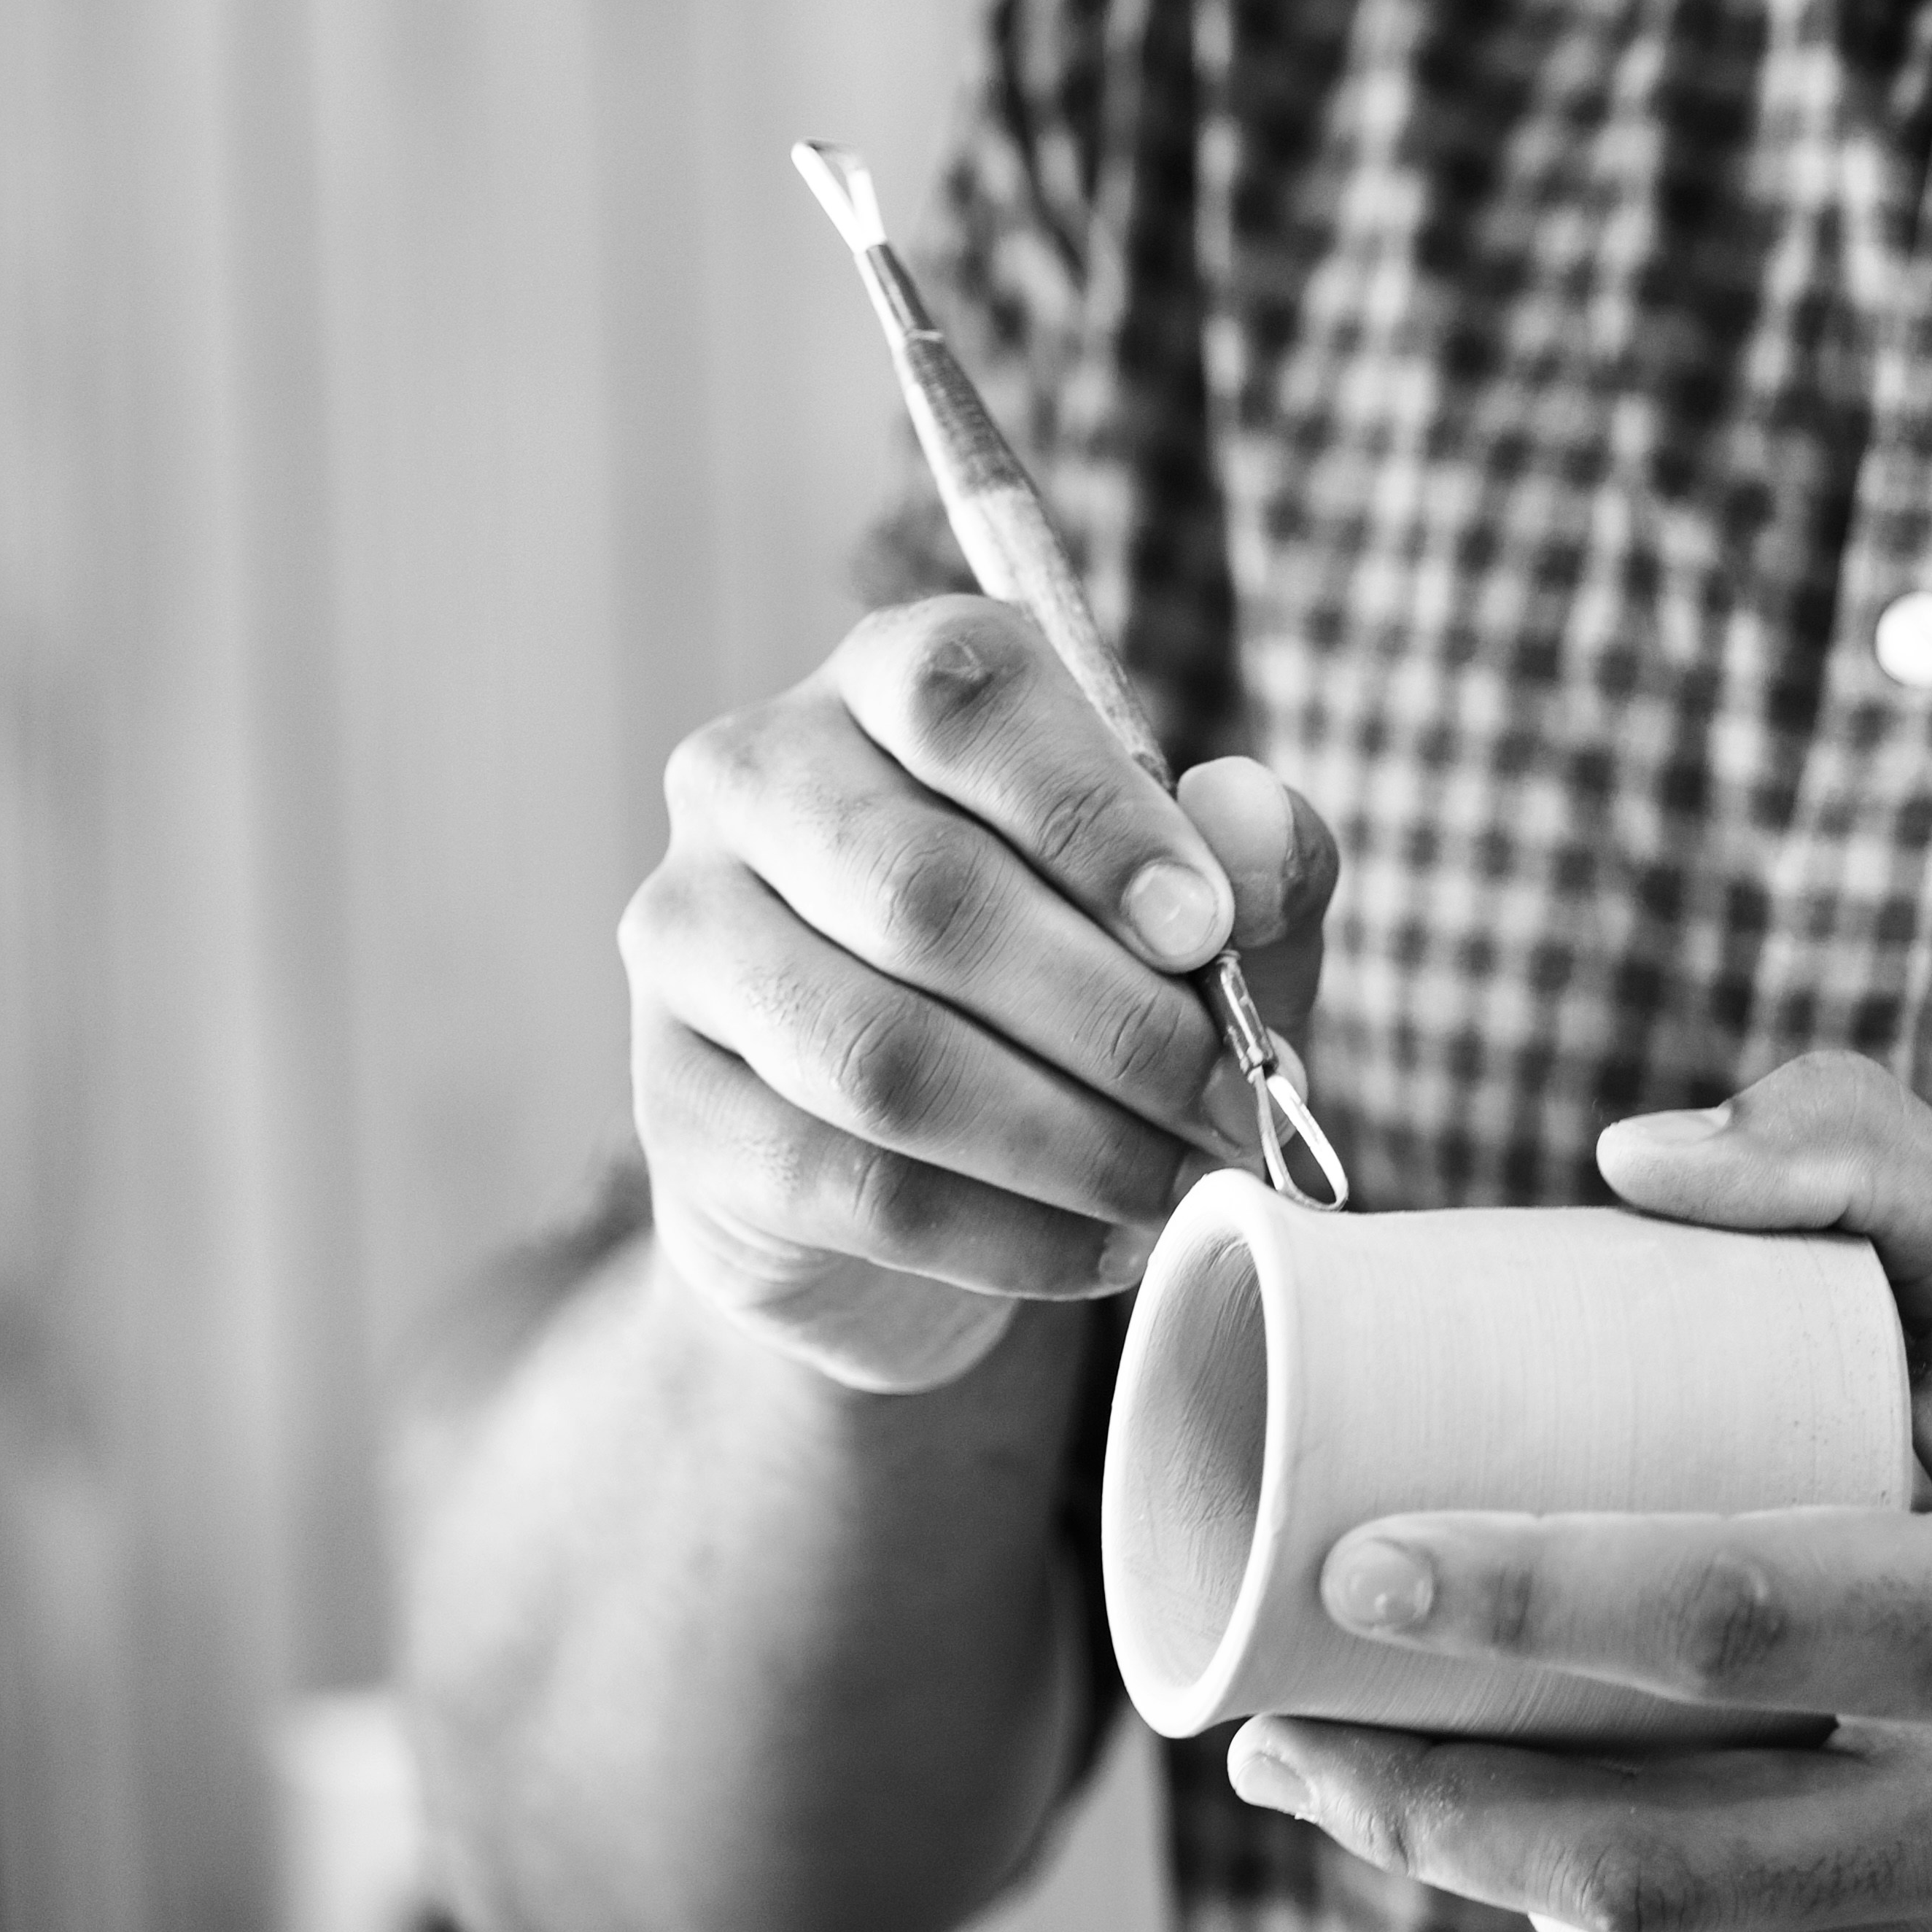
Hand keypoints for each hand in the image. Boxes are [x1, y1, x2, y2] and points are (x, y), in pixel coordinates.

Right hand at [620, 597, 1336, 1391]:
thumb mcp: (1191, 921)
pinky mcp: (676, 1111)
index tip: (1204, 932)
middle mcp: (750, 780)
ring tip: (1179, 1188)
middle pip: (925, 891)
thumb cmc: (1068, 995)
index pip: (961, 695)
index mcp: (879, 682)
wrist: (915, 1180)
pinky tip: (1102, 1250)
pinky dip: (1005, 1234)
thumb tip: (1255, 827)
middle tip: (1232, 1106)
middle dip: (1114, 1021)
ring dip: (1067, 1143)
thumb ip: (1249, 865)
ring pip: (883, 1056)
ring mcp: (687, 943)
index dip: (1093, 815)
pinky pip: (851, 1184)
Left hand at [1226, 1052, 1931, 1931]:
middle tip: (1262, 1725)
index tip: (1353, 1561)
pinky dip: (1600, 1921)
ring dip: (1474, 1887)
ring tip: (1340, 1776)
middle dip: (1422, 1811)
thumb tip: (1621, 1157)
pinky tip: (1516, 1831)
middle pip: (1652, 1867)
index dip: (1530, 1597)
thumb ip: (1862, 1159)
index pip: (1742, 1617)